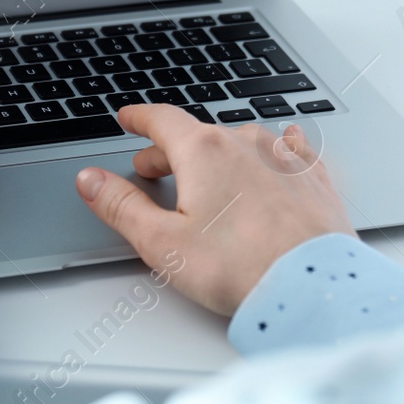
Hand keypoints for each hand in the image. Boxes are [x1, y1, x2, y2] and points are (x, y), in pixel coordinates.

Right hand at [75, 105, 351, 315]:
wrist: (312, 286)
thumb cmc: (240, 268)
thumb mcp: (162, 242)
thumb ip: (121, 206)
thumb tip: (90, 181)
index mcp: (204, 152)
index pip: (162, 120)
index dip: (139, 118)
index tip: (129, 118)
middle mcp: (245, 144)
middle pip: (198, 135)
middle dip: (171, 149)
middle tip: (153, 167)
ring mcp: (283, 159)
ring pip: (242, 141)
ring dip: (218, 153)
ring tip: (208, 171)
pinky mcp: (313, 179)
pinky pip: (291, 149)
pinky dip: (277, 147)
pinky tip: (284, 144)